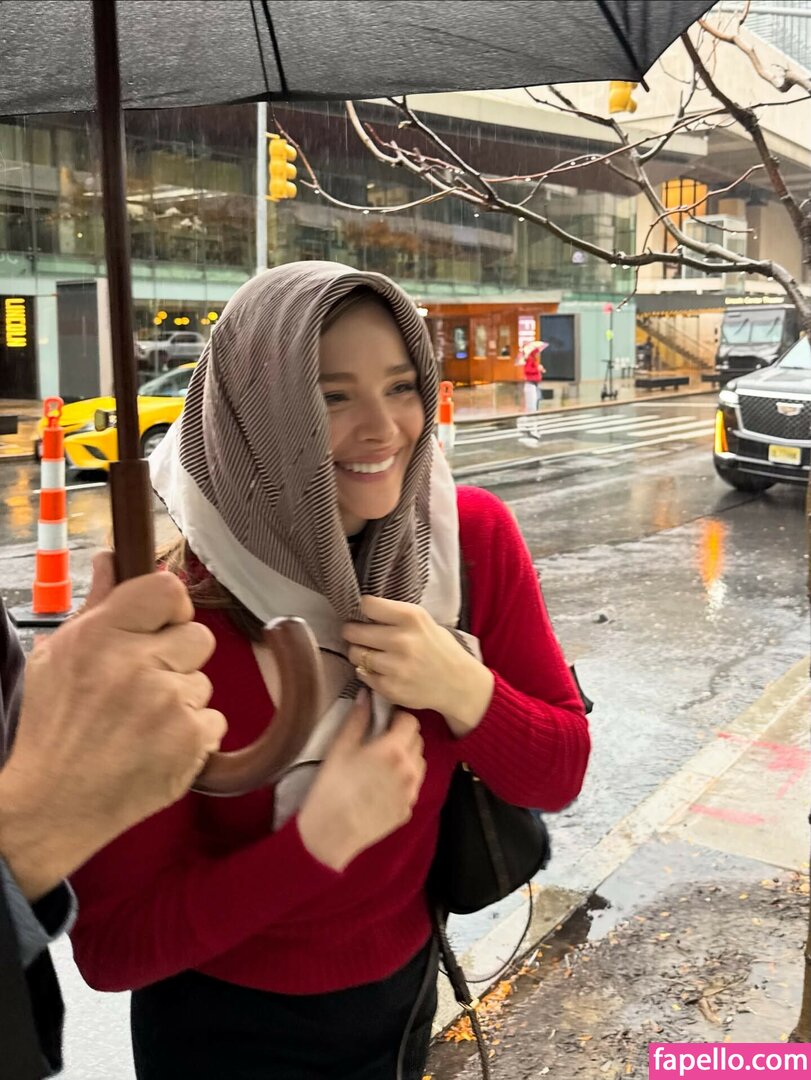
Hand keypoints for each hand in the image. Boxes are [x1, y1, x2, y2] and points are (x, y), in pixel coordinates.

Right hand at [0, 553, 225, 899]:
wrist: (53, 803)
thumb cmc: (53, 728)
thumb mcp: (59, 656)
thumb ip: (96, 604)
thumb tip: (112, 559)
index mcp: (102, 636)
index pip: (168, 590)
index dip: (172, 607)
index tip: (163, 624)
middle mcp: (137, 665)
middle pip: (199, 636)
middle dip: (179, 658)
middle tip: (148, 681)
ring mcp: (168, 704)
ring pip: (203, 683)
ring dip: (181, 700)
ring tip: (141, 723)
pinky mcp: (190, 741)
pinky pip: (213, 721)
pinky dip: (192, 735)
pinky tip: (156, 745)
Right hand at [297, 692, 424, 870]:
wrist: (331, 833)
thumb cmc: (331, 787)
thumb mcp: (340, 747)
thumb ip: (357, 719)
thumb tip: (366, 696)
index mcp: (394, 749)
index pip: (411, 721)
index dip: (398, 718)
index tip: (384, 722)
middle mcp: (409, 769)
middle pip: (418, 741)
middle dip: (403, 736)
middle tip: (381, 741)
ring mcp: (411, 791)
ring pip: (419, 763)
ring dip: (407, 757)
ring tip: (383, 764)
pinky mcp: (408, 809)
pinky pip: (413, 785)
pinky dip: (404, 779)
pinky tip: (382, 785)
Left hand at [342, 596, 493, 732]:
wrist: (459, 684)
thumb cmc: (439, 648)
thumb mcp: (424, 622)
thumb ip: (395, 616)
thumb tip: (361, 613)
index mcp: (412, 617)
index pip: (368, 605)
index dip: (364, 609)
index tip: (367, 614)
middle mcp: (402, 640)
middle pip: (353, 631)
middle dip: (352, 632)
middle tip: (357, 634)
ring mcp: (395, 666)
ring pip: (354, 654)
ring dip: (359, 653)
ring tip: (370, 653)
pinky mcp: (390, 688)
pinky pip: (362, 675)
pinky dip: (368, 672)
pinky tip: (381, 670)